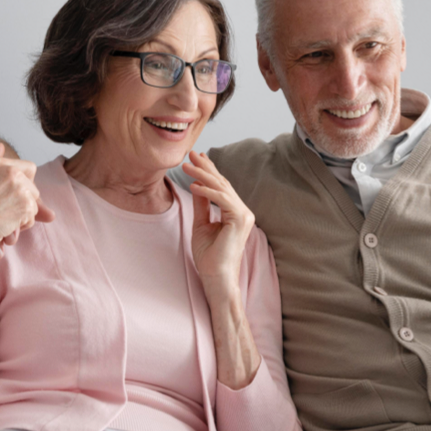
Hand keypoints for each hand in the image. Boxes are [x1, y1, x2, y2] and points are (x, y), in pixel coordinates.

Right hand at [0, 143, 51, 261]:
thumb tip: (0, 146)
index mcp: (0, 164)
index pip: (29, 168)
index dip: (25, 183)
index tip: (13, 194)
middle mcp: (12, 173)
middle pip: (34, 188)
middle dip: (24, 200)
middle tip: (6, 210)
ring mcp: (21, 188)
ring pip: (34, 203)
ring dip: (22, 214)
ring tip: (2, 218)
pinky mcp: (26, 205)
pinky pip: (32, 217)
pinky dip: (21, 225)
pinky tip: (5, 226)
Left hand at [184, 151, 254, 280]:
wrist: (216, 276)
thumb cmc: (209, 257)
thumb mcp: (201, 224)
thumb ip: (202, 205)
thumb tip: (197, 185)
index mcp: (235, 213)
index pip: (222, 187)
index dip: (209, 171)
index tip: (196, 159)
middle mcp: (243, 212)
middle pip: (223, 184)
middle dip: (206, 167)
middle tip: (191, 154)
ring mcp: (244, 215)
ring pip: (222, 188)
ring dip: (203, 175)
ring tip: (186, 166)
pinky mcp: (240, 220)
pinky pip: (222, 199)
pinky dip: (207, 191)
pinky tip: (193, 185)